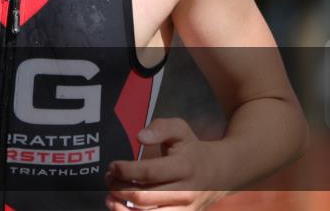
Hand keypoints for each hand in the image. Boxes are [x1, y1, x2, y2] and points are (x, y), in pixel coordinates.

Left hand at [104, 118, 225, 209]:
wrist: (220, 173)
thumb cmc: (192, 150)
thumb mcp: (179, 130)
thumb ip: (160, 128)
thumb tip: (140, 137)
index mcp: (184, 167)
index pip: (148, 172)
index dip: (125, 170)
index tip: (113, 166)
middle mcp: (185, 192)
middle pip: (144, 198)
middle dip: (118, 189)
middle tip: (109, 179)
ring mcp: (185, 210)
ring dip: (122, 208)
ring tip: (111, 197)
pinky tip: (122, 209)